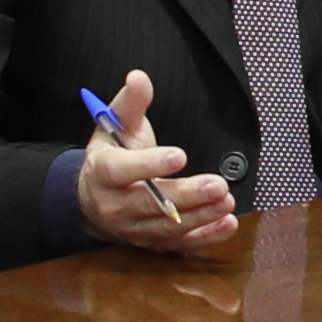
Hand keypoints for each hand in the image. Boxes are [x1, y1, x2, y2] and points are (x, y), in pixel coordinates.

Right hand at [79, 69, 242, 256]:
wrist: (95, 198)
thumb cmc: (111, 155)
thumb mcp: (114, 126)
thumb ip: (130, 102)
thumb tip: (139, 77)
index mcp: (103, 172)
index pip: (122, 170)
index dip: (150, 164)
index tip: (179, 156)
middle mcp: (115, 205)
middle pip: (150, 203)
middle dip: (186, 195)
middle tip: (217, 185)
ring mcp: (134, 228)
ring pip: (167, 226)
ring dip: (200, 215)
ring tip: (225, 200)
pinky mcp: (152, 242)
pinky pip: (179, 243)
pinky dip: (205, 236)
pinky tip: (226, 223)